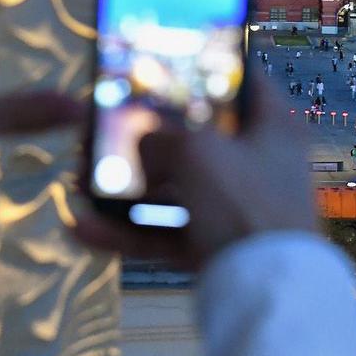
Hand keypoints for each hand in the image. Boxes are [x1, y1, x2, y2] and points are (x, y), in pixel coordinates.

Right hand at [75, 81, 317, 269]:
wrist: (267, 292)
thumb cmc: (245, 202)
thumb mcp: (198, 151)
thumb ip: (161, 138)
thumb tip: (141, 146)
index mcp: (273, 125)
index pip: (243, 79)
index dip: (206, 66)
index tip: (164, 62)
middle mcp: (259, 162)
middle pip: (197, 138)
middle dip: (145, 138)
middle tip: (104, 130)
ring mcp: (237, 207)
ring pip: (175, 189)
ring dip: (127, 188)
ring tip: (82, 180)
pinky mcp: (217, 246)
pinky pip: (167, 232)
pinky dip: (129, 232)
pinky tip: (84, 230)